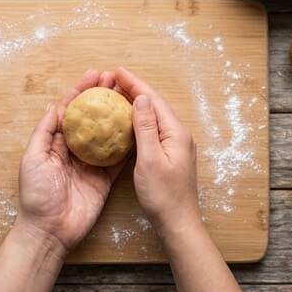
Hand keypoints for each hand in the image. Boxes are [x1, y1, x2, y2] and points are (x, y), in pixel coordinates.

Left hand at [13, 69, 127, 252]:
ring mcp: (90, 165)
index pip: (69, 112)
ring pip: (107, 134)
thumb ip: (44, 133)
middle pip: (90, 119)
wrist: (50, 231)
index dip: (81, 92)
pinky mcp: (104, 179)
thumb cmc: (36, 196)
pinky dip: (128, 142)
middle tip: (116, 79)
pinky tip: (139, 124)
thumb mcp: (33, 160)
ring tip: (129, 93)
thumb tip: (54, 105)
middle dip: (102, 98)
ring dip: (117, 114)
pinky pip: (119, 158)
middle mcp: (72, 152)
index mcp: (53, 145)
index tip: (95, 75)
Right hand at [113, 68, 200, 232]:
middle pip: (154, 105)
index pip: (153, 100)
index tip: (117, 71)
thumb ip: (145, 128)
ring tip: (116, 95)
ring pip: (153, 117)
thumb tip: (140, 99)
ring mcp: (175, 145)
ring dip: (135, 104)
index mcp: (175, 132)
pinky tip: (125, 122)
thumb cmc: (162, 194)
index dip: (135, 84)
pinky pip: (152, 130)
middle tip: (112, 80)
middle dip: (134, 90)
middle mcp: (178, 134)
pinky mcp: (169, 155)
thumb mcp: (149, 159)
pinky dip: (137, 121)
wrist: (177, 220)